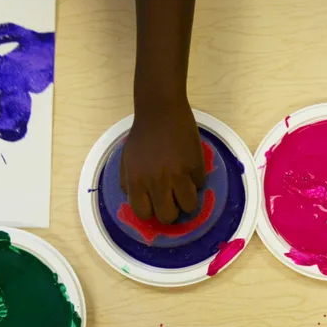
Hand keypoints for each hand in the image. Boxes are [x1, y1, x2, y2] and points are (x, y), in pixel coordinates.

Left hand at [120, 98, 205, 223]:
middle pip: (168, 216)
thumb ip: (129, 183)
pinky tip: (190, 167)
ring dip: (188, 200)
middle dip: (172, 211)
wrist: (160, 109)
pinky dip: (196, 179)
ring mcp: (178, 174)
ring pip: (189, 206)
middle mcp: (157, 181)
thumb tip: (140, 203)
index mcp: (136, 180)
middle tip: (173, 200)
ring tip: (185, 188)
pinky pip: (200, 185)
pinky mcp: (195, 165)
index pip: (143, 214)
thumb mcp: (126, 160)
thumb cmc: (142, 134)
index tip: (156, 204)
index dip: (151, 211)